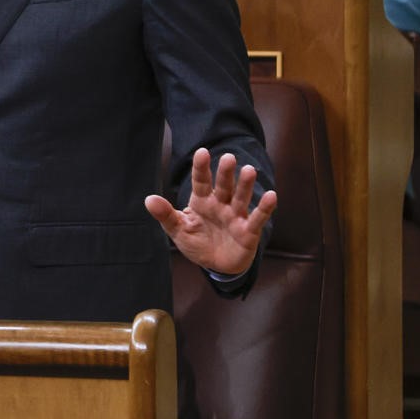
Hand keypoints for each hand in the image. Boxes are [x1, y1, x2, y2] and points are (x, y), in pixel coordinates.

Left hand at [144, 148, 276, 277]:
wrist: (217, 266)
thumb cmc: (198, 243)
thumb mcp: (178, 230)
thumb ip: (165, 215)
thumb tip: (148, 199)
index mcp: (202, 202)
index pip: (201, 182)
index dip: (201, 168)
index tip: (202, 152)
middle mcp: (221, 205)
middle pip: (224, 186)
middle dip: (226, 173)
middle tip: (229, 157)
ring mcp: (236, 216)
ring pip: (241, 198)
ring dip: (245, 185)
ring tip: (249, 170)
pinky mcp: (249, 231)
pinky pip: (257, 218)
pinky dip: (264, 208)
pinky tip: (271, 195)